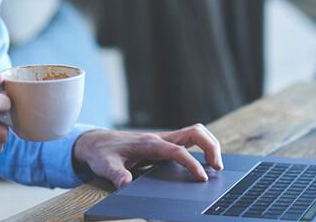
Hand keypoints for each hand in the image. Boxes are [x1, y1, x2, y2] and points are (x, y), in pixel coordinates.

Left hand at [73, 124, 223, 188]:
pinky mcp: (165, 144)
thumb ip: (116, 174)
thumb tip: (125, 183)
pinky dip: (203, 147)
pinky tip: (206, 161)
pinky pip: (190, 140)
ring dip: (210, 145)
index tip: (202, 177)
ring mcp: (164, 139)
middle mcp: (160, 138)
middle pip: (195, 132)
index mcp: (150, 144)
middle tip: (218, 167)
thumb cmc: (103, 153)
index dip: (193, 163)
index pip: (178, 150)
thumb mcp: (105, 165)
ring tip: (216, 165)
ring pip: (195, 133)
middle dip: (211, 146)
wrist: (97, 142)